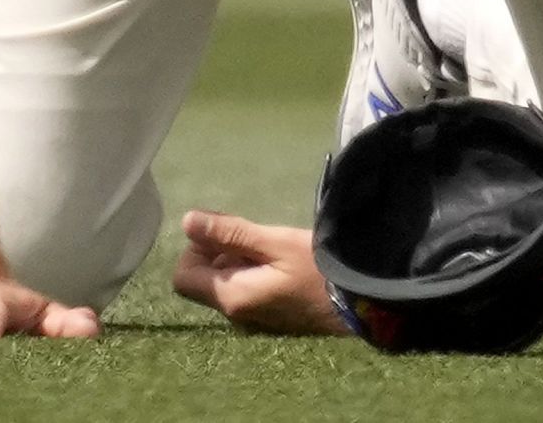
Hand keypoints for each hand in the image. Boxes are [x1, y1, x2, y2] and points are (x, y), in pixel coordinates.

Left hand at [170, 210, 349, 335]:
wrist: (360, 303)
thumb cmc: (318, 269)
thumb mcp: (275, 242)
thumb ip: (230, 233)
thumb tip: (187, 222)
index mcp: (231, 296)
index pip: (183, 275)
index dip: (196, 249)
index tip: (225, 232)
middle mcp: (235, 314)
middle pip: (202, 280)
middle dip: (217, 253)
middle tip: (250, 234)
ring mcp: (253, 320)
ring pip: (225, 285)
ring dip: (236, 262)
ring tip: (268, 246)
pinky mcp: (270, 319)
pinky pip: (245, 293)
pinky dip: (251, 274)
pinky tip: (278, 262)